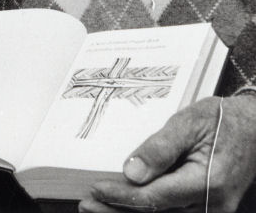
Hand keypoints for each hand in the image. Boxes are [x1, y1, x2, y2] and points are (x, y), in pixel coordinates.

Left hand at [83, 95, 255, 212]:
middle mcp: (213, 205)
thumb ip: (160, 148)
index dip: (122, 196)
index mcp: (209, 182)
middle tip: (86, 205)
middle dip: (117, 211)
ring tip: (97, 209)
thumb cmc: (222, 121)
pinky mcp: (207, 211)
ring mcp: (212, 212)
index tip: (96, 188)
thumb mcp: (189, 122)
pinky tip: (122, 209)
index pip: (156, 198)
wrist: (254, 130)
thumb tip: (131, 172)